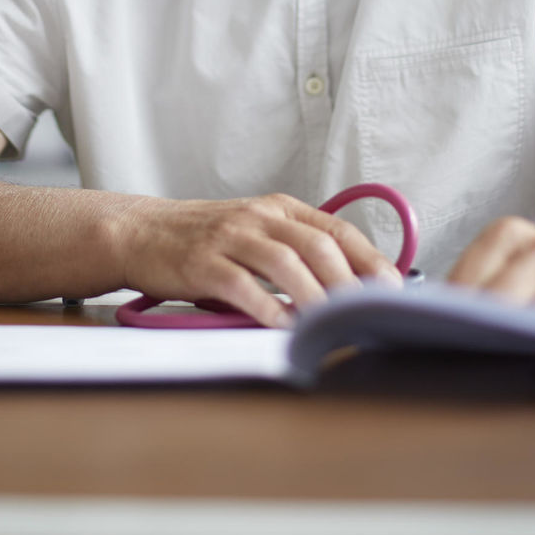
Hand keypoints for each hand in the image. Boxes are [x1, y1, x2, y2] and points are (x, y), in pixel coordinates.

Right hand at [111, 192, 401, 327]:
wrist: (142, 233)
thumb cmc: (205, 240)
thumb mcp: (255, 232)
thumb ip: (294, 251)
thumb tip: (347, 287)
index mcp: (279, 209)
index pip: (336, 230)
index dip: (368, 259)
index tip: (392, 288)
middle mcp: (259, 217)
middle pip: (316, 246)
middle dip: (347, 283)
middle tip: (366, 314)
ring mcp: (230, 238)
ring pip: (284, 262)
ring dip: (313, 297)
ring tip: (333, 324)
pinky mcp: (203, 262)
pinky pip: (241, 285)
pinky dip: (266, 307)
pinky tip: (282, 326)